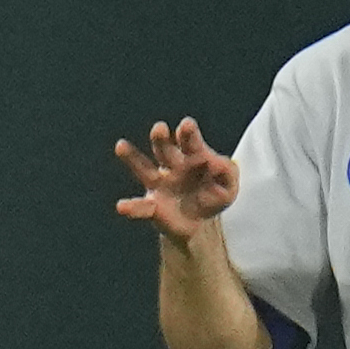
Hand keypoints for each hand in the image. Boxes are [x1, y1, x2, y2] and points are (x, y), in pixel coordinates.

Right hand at [110, 116, 239, 241]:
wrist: (199, 223)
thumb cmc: (214, 195)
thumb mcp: (228, 186)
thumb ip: (228, 173)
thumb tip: (217, 164)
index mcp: (192, 155)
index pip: (189, 141)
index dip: (188, 133)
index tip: (186, 126)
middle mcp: (172, 165)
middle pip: (164, 148)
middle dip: (161, 138)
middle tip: (159, 129)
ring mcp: (159, 184)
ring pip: (143, 168)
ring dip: (132, 157)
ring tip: (121, 146)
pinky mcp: (152, 206)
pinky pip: (140, 207)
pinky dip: (131, 207)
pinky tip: (121, 207)